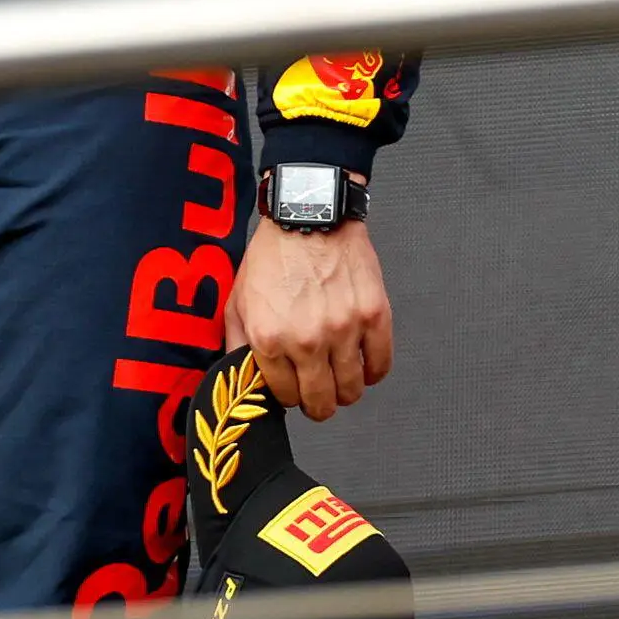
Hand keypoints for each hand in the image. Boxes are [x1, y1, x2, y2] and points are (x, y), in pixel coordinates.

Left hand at [228, 218, 392, 420]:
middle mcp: (307, 340)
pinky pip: (381, 364)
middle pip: (322, 403)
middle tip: (320, 394)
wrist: (309, 213)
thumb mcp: (237, 300)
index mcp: (270, 339)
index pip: (286, 398)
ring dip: (346, 390)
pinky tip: (365, 364)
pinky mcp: (373, 314)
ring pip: (352, 390)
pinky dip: (374, 371)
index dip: (291, 396)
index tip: (295, 389)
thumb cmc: (273, 254)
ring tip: (341, 377)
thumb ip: (237, 346)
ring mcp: (343, 329)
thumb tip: (241, 381)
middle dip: (319, 405)